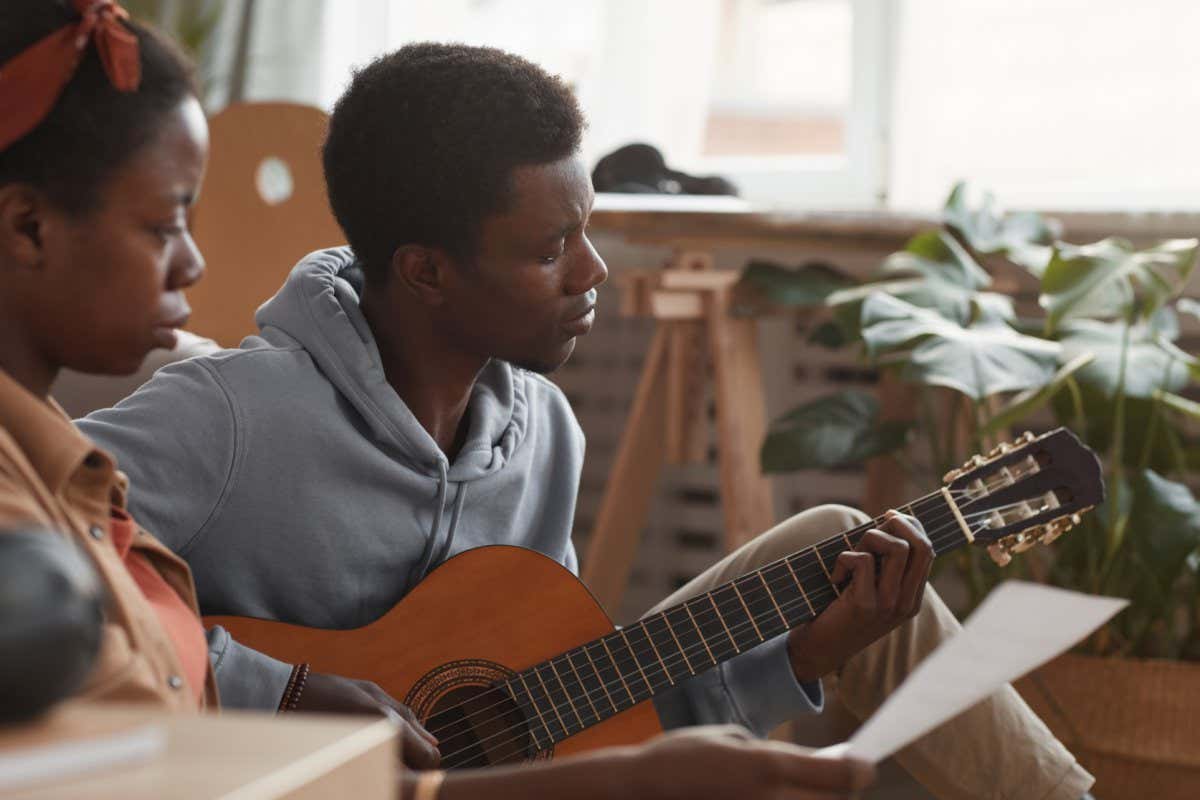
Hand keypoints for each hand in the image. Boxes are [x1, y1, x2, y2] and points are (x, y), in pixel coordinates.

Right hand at [292, 671, 439, 768]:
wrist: (285, 701)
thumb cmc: (330, 692)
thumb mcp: (371, 693)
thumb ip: (406, 716)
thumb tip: (432, 741)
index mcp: (387, 723)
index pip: (429, 757)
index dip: (429, 757)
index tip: (420, 753)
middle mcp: (377, 744)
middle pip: (417, 775)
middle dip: (414, 768)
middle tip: (400, 757)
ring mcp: (361, 761)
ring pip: (397, 780)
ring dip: (396, 772)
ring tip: (380, 759)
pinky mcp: (347, 769)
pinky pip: (374, 778)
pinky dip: (377, 774)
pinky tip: (365, 764)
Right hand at [628, 726, 874, 799]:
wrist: (635, 793)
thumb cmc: (679, 759)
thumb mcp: (729, 739)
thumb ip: (775, 754)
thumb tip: (811, 764)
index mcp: (767, 766)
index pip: (842, 775)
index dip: (860, 769)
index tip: (864, 764)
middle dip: (840, 790)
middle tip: (836, 778)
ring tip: (802, 790)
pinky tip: (779, 799)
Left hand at [787, 509, 933, 681]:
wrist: (817, 650)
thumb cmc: (838, 610)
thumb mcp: (870, 589)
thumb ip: (883, 565)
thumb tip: (888, 521)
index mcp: (912, 598)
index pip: (927, 550)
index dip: (910, 524)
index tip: (889, 515)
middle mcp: (906, 603)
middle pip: (920, 545)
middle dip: (896, 524)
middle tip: (871, 528)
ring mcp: (889, 606)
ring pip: (896, 548)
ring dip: (867, 539)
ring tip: (849, 556)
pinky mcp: (865, 606)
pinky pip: (862, 560)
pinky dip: (843, 559)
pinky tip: (835, 578)